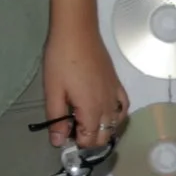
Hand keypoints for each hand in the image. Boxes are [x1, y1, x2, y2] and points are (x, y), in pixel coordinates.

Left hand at [42, 26, 127, 149]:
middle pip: (104, 135)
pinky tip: (106, 113)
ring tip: (85, 123)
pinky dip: (116, 116)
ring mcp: (115, 95)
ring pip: (115, 124)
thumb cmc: (61, 60)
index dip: (76, 143)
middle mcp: (108, 106)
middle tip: (71, 130)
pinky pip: (123, 107)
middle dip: (89, 140)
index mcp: (91, 110)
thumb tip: (58, 142)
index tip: (63, 136)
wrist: (77, 32)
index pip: (89, 140)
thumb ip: (56, 118)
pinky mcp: (117, 84)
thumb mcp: (52, 90)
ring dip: (102, 130)